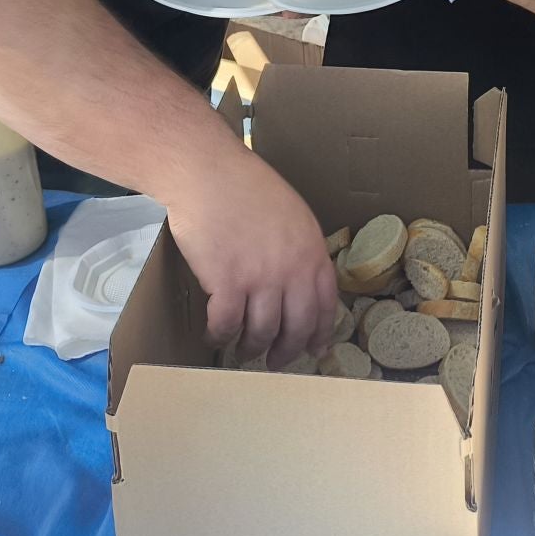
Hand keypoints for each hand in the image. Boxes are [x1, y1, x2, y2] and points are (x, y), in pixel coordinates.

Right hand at [168, 147, 336, 367]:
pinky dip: (219, 335)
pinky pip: (226, 325)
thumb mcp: (292, 214)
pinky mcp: (226, 283)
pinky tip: (214, 335)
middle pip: (296, 327)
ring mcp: (260, 278)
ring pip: (261, 332)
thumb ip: (300, 249)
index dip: (320, 333)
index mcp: (312, 252)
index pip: (325, 305)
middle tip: (275, 362)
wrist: (209, 173)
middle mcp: (292, 270)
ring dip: (250, 348)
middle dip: (286, 351)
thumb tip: (298, 282)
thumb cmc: (247, 187)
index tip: (314, 349)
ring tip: (243, 352)